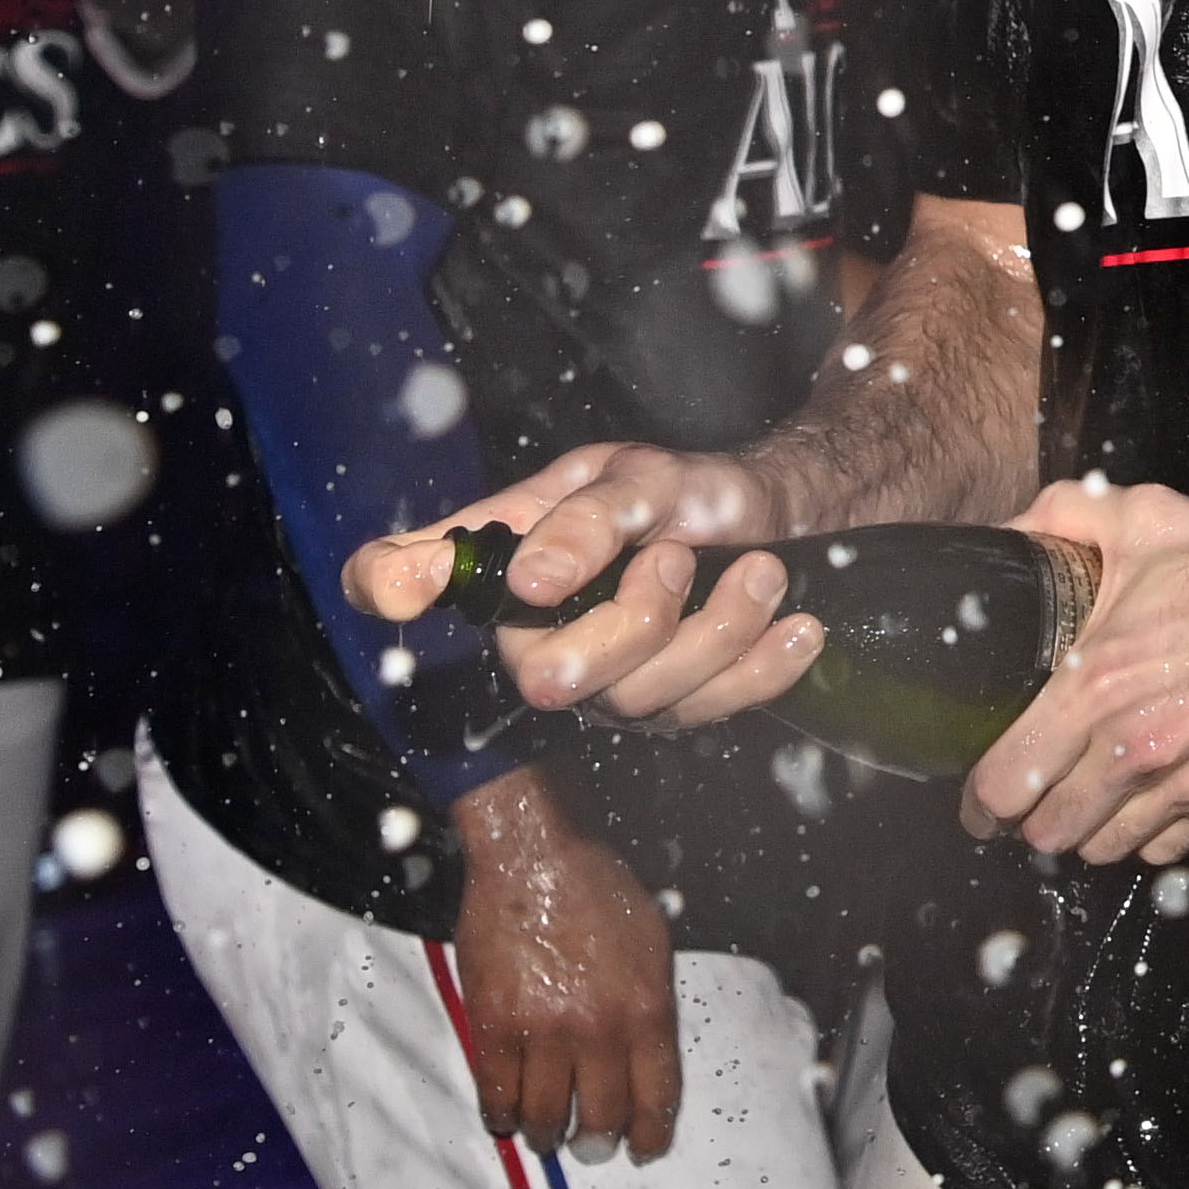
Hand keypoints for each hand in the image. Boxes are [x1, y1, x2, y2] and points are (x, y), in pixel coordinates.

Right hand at [348, 438, 825, 728]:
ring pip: (643, 698)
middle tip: (680, 556)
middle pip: (548, 678)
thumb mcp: (643, 479)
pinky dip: (766, 663)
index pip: (404, 573)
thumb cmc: (692, 494)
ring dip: (719, 625)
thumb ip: (588, 520)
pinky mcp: (676, 708)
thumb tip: (532, 578)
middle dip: (634, 620)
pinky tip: (796, 626)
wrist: (785, 519)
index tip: (403, 584)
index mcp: (510, 558)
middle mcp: (538, 633)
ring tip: (759, 570)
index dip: (392, 581)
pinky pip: (715, 709)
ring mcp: (607, 682)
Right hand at [444, 767, 682, 1160]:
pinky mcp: (495, 1025)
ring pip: (545, 1116)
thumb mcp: (652, 945)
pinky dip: (500, 1115)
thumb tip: (647, 1060)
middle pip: (601, 1117)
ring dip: (546, 1135)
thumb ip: (651, 1006)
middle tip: (589, 1146)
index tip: (643, 1151)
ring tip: (545, 1135)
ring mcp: (545, 1031)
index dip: (650, 1135)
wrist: (535, 857)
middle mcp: (601, 1029)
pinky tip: (504, 1116)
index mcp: (648, 1009)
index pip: (656, 1096)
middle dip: (596, 1142)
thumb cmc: (596, 891)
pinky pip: (496, 1094)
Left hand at [961, 478, 1188, 865]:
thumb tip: (1010, 531)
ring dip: (1089, 832)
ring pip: (1104, 850)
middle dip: (1030, 821)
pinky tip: (1150, 802)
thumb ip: (1063, 515)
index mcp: (1096, 687)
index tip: (979, 800)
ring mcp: (1188, 785)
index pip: (1006, 782)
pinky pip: (1168, 848)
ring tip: (1088, 805)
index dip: (980, 800)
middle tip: (1032, 803)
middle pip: (1048, 833)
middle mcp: (1135, 749)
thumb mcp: (1145, 518)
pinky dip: (1151, 834)